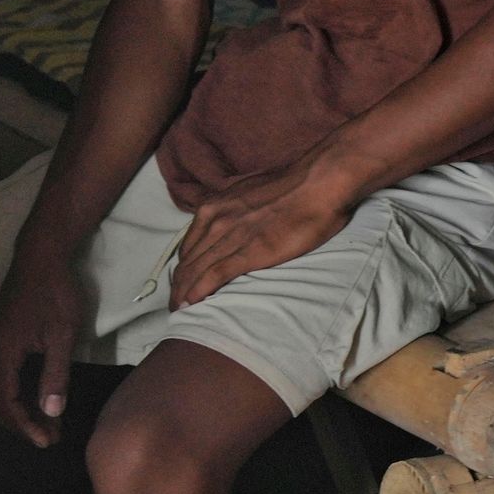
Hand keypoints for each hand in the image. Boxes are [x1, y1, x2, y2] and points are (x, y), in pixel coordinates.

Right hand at [0, 253, 91, 446]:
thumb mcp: (62, 335)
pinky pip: (2, 376)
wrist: (41, 254)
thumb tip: (52, 413)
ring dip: (20, 411)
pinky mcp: (0, 338)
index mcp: (2, 353)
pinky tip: (40, 398)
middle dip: (21, 424)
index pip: (5, 403)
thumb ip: (56, 375)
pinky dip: (18, 394)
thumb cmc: (55, 292)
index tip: (46, 442)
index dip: (24, 427)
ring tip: (49, 424)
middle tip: (50, 439)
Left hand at [173, 156, 360, 307]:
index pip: (189, 244)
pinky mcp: (250, 251)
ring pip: (196, 269)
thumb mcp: (251, 192)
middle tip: (174, 304)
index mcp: (216, 206)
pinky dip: (199, 291)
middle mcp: (217, 220)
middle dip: (178, 284)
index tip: (181, 282)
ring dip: (183, 292)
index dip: (182, 267)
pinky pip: (215, 275)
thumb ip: (236, 208)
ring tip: (178, 310)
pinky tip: (191, 304)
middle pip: (188, 260)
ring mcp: (232, 236)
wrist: (319, 183)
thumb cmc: (294, 186)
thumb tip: (237, 222)